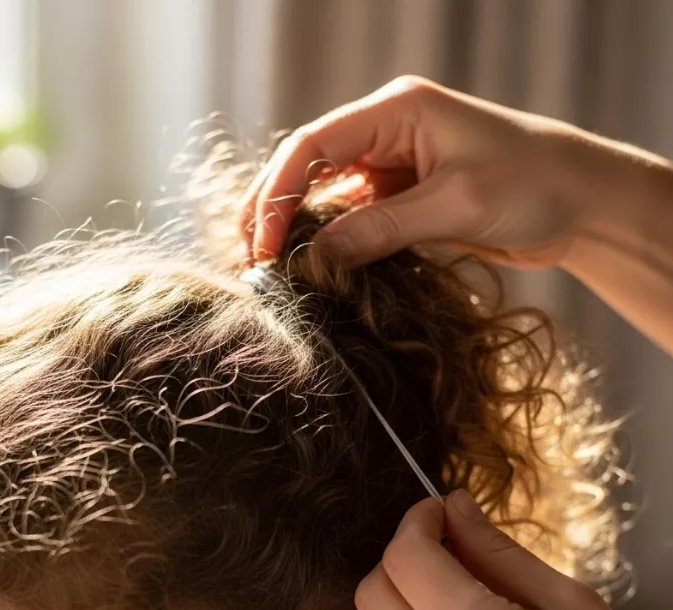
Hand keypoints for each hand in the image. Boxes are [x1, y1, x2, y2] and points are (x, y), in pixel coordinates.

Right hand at [241, 74, 600, 268]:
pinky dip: (333, 245)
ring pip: (327, 198)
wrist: (583, 204)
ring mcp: (395, 168)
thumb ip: (382, 231)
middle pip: (308, 167)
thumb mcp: (455, 207)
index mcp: (397, 111)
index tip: (263, 246)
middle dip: (274, 211)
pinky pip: (355, 222)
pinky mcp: (405, 200)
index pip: (313, 145)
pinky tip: (316, 271)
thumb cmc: (533, 185)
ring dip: (299, 232)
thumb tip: (315, 259)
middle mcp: (388, 133)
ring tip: (273, 272)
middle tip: (251, 262)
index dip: (276, 194)